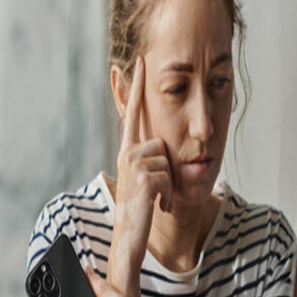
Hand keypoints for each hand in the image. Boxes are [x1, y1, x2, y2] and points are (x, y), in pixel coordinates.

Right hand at [113, 55, 172, 271]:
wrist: (130, 235)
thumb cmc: (140, 209)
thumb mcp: (145, 180)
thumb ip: (150, 160)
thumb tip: (159, 147)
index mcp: (128, 151)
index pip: (133, 113)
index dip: (136, 87)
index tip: (140, 60)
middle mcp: (127, 153)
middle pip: (161, 143)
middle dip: (166, 171)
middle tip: (155, 193)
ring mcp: (134, 164)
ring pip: (167, 161)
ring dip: (168, 186)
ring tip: (156, 200)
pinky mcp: (144, 176)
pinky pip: (169, 177)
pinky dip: (169, 195)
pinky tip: (159, 206)